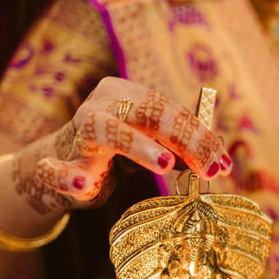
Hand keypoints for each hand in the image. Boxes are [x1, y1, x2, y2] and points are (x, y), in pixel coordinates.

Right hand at [12, 78, 231, 213]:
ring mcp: (77, 133)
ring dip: (138, 146)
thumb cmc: (118, 150)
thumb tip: (219, 159)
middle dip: (184, 140)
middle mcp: (101, 105)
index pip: (170, 110)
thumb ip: (180, 147)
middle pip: (148, 113)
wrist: (62, 164)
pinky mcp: (58, 164)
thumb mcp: (153, 143)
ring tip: (165, 163)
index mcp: (126, 93)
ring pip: (107, 130)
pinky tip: (85, 184)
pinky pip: (56, 170)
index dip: (200, 137)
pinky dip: (69, 177)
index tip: (222, 165)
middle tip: (207, 169)